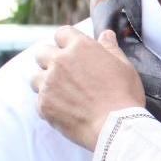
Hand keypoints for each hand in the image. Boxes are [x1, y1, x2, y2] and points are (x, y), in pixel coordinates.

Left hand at [34, 28, 145, 150]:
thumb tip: (105, 34)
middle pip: (42, 52)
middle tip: (65, 72)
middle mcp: (59, 61)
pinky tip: (65, 110)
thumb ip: (111, 48)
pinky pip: (39, 101)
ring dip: (46, 82)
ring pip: (36, 77)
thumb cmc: (124, 95)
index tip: (73, 50)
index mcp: (80, 47)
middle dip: (51, 59)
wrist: (115, 126)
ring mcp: (48, 83)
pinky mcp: (44, 104)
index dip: (67, 41)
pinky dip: (50, 104)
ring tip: (63, 93)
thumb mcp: (124, 67)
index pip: (62, 33)